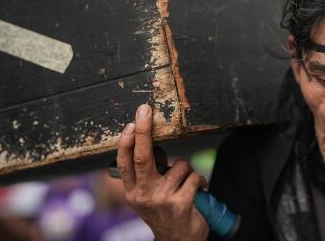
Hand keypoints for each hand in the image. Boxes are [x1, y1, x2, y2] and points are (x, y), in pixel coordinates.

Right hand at [116, 104, 207, 240]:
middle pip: (142, 156)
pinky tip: (198, 191)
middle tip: (145, 111)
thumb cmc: (164, 213)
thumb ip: (148, 172)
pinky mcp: (181, 203)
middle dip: (144, 130)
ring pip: (179, 165)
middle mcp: (143, 195)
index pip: (124, 162)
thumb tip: (151, 142)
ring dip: (187, 170)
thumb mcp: (148, 195)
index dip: (127, 141)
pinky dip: (200, 180)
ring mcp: (161, 199)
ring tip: (186, 184)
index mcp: (133, 192)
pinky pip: (194, 177)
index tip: (132, 122)